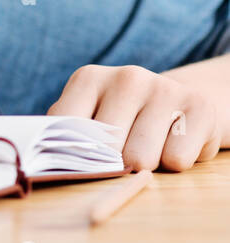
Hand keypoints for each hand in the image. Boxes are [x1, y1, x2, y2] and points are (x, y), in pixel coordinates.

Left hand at [47, 64, 219, 171]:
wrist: (178, 105)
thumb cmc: (122, 120)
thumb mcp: (88, 118)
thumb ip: (65, 135)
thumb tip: (44, 163)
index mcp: (88, 79)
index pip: (68, 131)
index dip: (77, 156)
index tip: (85, 160)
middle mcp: (126, 76)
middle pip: (107, 150)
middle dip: (114, 163)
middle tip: (124, 151)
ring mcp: (164, 88)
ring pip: (142, 159)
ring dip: (146, 165)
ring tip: (150, 146)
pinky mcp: (199, 106)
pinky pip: (177, 160)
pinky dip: (175, 162)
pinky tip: (174, 142)